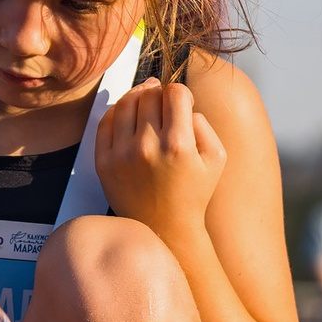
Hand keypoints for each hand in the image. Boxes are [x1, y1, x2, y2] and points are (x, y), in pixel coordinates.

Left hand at [95, 80, 225, 234]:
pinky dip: (117, 111)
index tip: (182, 102)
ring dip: (138, 96)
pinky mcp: (104, 162)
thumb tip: (183, 105)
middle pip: (150, 95)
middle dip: (160, 94)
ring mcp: (122, 154)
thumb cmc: (192, 194)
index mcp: (178, 144)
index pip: (175, 93)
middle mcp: (148, 147)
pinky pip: (106, 122)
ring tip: (146, 101)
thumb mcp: (216, 159)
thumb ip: (205, 124)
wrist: (165, 229)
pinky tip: (128, 115)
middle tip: (164, 104)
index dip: (181, 92)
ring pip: (126, 103)